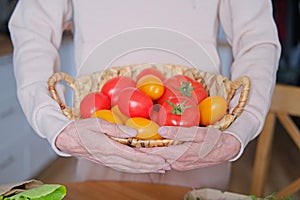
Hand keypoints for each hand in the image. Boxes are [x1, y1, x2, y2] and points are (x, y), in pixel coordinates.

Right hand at [55, 118, 169, 172]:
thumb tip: (134, 132)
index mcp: (109, 148)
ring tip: (160, 168)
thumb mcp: (97, 124)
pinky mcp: (108, 161)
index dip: (149, 159)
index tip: (162, 159)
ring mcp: (109, 161)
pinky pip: (125, 167)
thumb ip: (116, 128)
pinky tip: (144, 167)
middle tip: (167, 165)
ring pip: (131, 168)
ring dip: (147, 168)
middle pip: (135, 165)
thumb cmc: (81, 130)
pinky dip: (137, 168)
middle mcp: (110, 158)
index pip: (134, 156)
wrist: (67, 140)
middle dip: (152, 166)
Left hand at [139, 126, 240, 170]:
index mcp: (180, 155)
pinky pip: (165, 160)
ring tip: (136, 146)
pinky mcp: (182, 163)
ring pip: (158, 160)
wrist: (228, 150)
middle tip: (128, 143)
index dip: (141, 147)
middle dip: (141, 151)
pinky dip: (156, 156)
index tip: (130, 141)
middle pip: (154, 157)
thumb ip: (180, 133)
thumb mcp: (199, 134)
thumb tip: (161, 131)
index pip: (155, 151)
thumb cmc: (215, 139)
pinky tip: (151, 150)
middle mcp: (177, 162)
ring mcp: (179, 164)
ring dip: (147, 154)